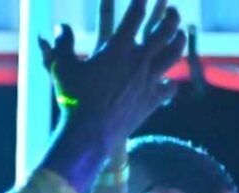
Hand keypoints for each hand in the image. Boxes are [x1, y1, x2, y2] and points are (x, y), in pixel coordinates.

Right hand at [41, 0, 183, 147]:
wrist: (89, 133)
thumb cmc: (72, 98)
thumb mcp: (61, 68)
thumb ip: (61, 45)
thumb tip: (58, 28)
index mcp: (118, 48)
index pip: (135, 16)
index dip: (141, 1)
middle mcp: (139, 61)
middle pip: (164, 31)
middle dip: (171, 17)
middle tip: (173, 10)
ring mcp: (149, 80)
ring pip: (173, 55)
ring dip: (178, 42)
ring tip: (180, 35)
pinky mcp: (152, 100)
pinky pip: (169, 88)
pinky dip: (169, 83)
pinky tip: (167, 82)